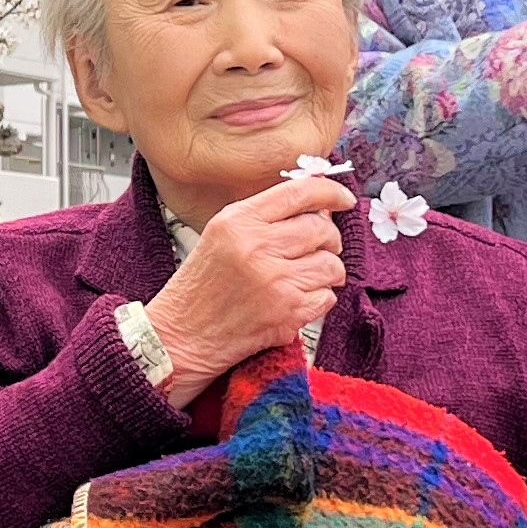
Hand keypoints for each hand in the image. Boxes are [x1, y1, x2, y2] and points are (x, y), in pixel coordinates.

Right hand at [146, 172, 353, 401]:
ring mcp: (275, 281)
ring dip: (326, 272)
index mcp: (238, 221)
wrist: (182, 336)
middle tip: (319, 248)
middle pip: (322, 229)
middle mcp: (257, 247)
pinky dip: (318, 300)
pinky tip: (295, 301)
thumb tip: (320, 207)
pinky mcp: (287, 313)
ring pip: (331, 265)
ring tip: (306, 278)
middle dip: (329, 239)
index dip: (330, 192)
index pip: (298, 193)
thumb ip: (264, 218)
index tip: (343, 199)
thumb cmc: (201, 287)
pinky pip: (327, 297)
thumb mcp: (221, 235)